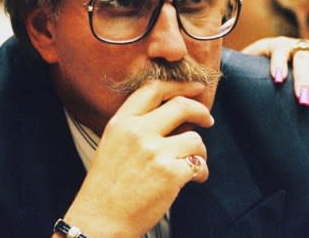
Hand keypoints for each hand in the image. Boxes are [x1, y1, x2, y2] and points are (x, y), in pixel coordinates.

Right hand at [61, 81, 213, 236]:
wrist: (100, 222)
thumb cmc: (107, 186)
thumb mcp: (113, 143)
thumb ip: (137, 125)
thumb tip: (174, 113)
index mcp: (121, 122)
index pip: (153, 88)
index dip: (179, 85)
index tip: (195, 88)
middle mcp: (138, 132)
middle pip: (181, 106)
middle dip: (200, 110)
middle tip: (208, 118)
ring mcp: (155, 152)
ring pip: (194, 138)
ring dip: (200, 151)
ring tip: (194, 163)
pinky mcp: (171, 173)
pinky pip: (199, 164)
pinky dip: (201, 172)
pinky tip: (196, 180)